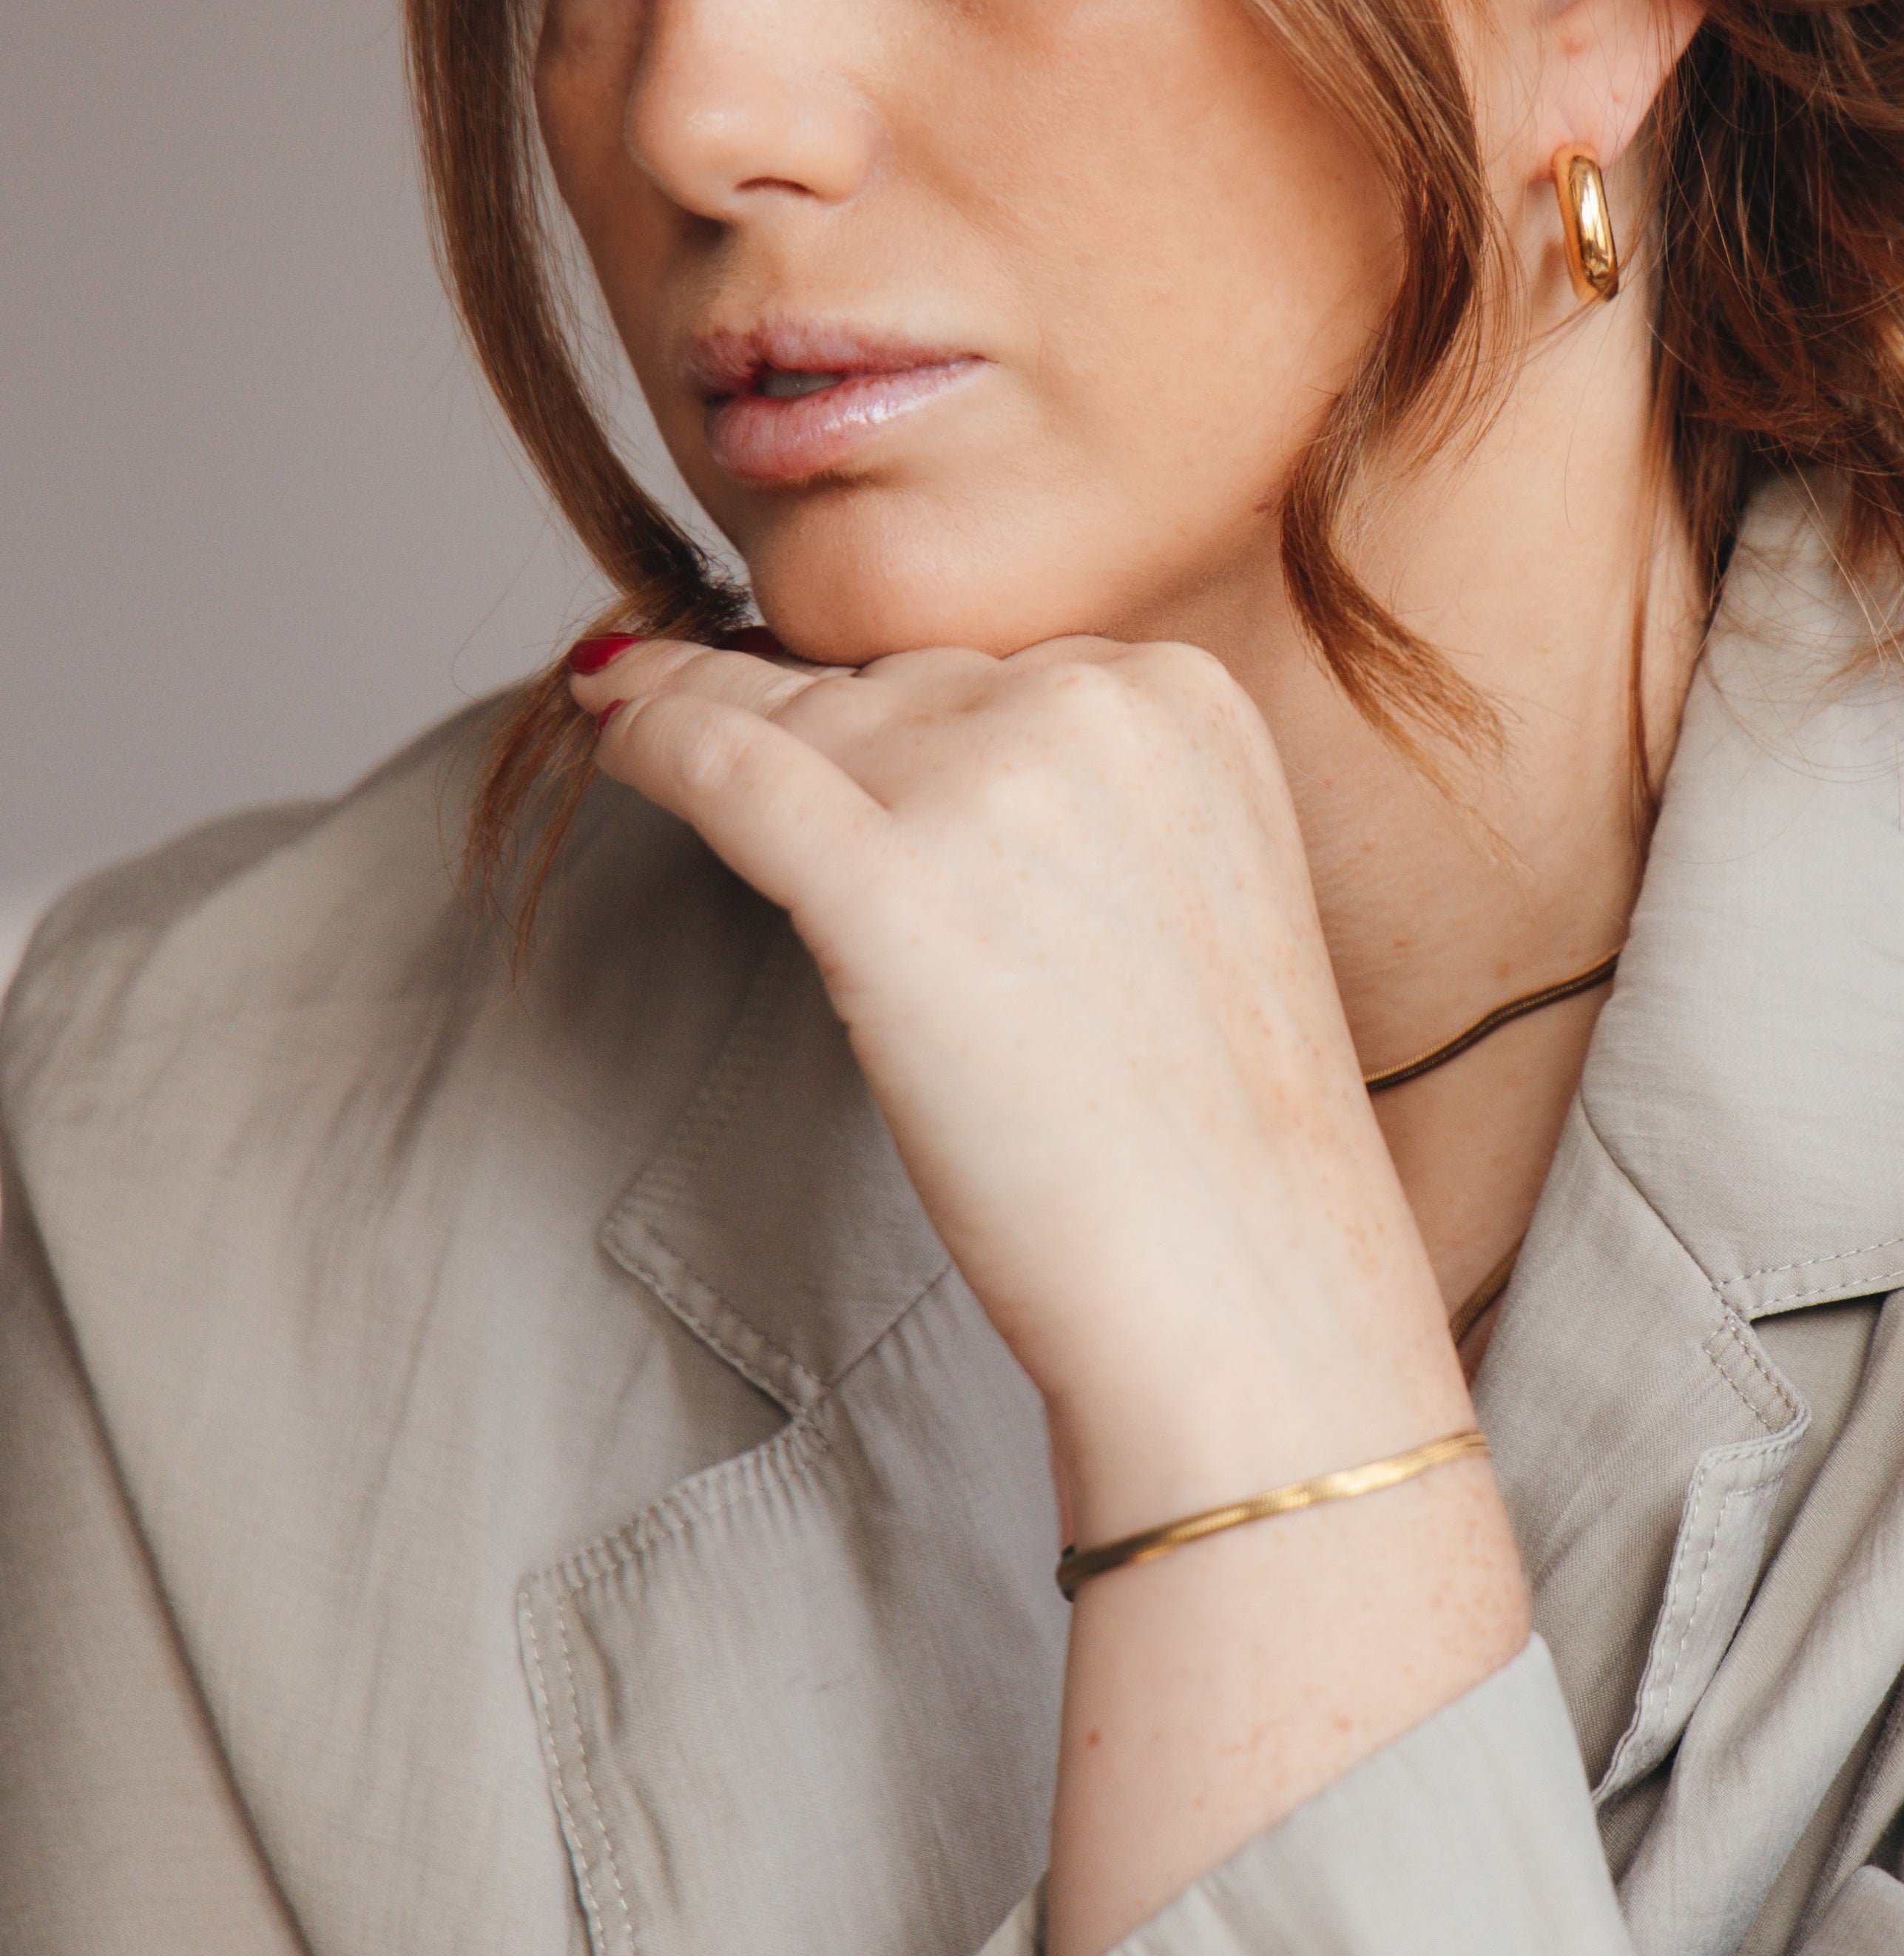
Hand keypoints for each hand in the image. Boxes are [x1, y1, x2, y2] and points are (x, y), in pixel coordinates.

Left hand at [568, 634, 1469, 1540]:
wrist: (1242, 1283)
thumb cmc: (1212, 1133)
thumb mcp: (1197, 885)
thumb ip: (1087, 798)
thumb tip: (905, 744)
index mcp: (1184, 695)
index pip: (995, 672)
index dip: (902, 715)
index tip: (828, 722)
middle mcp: (1095, 701)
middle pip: (898, 684)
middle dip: (817, 729)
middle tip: (711, 725)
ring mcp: (989, 782)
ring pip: (803, 712)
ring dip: (708, 715)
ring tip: (629, 708)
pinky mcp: (884, 876)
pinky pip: (719, 760)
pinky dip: (648, 735)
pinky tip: (609, 730)